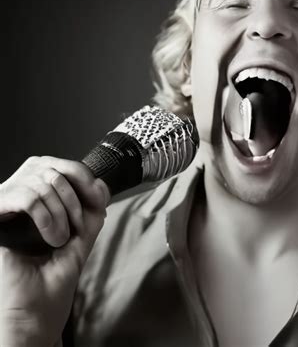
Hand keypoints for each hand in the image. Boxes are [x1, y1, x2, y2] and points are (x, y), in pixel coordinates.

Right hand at [0, 156, 109, 346]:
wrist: (35, 316)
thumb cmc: (54, 283)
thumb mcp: (80, 239)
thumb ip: (90, 212)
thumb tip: (101, 184)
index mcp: (36, 206)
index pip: (59, 169)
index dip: (83, 176)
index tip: (98, 198)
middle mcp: (18, 204)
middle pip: (52, 168)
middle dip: (77, 192)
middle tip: (79, 223)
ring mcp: (6, 212)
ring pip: (42, 182)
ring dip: (64, 209)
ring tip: (62, 237)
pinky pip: (27, 197)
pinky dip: (48, 215)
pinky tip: (51, 238)